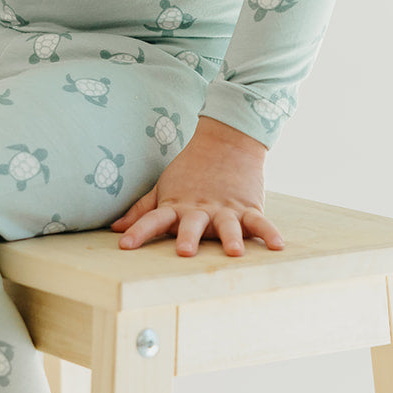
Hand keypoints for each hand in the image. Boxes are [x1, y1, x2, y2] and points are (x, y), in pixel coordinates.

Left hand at [109, 117, 285, 256]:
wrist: (226, 140)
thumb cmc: (189, 171)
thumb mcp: (163, 188)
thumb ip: (142, 211)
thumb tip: (115, 229)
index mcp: (176, 205)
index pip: (153, 219)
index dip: (139, 231)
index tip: (125, 245)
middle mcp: (200, 208)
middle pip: (192, 224)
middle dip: (188, 237)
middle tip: (185, 251)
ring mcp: (225, 208)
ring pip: (227, 224)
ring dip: (231, 238)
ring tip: (235, 252)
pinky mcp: (248, 205)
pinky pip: (259, 221)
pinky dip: (269, 232)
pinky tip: (278, 246)